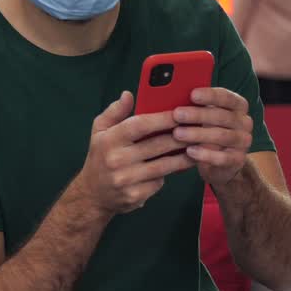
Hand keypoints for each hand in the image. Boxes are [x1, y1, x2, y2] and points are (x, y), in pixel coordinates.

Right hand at [74, 92, 196, 215]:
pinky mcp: (134, 195)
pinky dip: (170, 174)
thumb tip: (128, 95)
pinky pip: (159, 182)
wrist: (93, 194)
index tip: (181, 113)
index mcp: (109, 140)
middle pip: (157, 145)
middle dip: (180, 137)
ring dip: (183, 157)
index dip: (163, 119)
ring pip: (163, 165)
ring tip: (197, 148)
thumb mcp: (100, 131)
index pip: (140, 125)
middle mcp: (116, 160)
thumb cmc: (100, 156)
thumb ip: (115, 112)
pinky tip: (181, 166)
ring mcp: (126, 179)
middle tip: (197, 130)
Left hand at [172, 88, 252, 187]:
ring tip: (178, 133)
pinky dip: (205, 154)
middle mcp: (245, 122)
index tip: (192, 95)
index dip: (210, 95)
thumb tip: (175, 95)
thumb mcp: (206, 117)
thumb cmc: (209, 131)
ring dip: (198, 134)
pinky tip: (190, 152)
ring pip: (222, 136)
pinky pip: (223, 157)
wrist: (222, 162)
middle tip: (177, 114)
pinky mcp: (238, 160)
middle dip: (198, 115)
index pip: (227, 97)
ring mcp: (244, 142)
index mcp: (239, 106)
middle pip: (222, 116)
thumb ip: (198, 106)